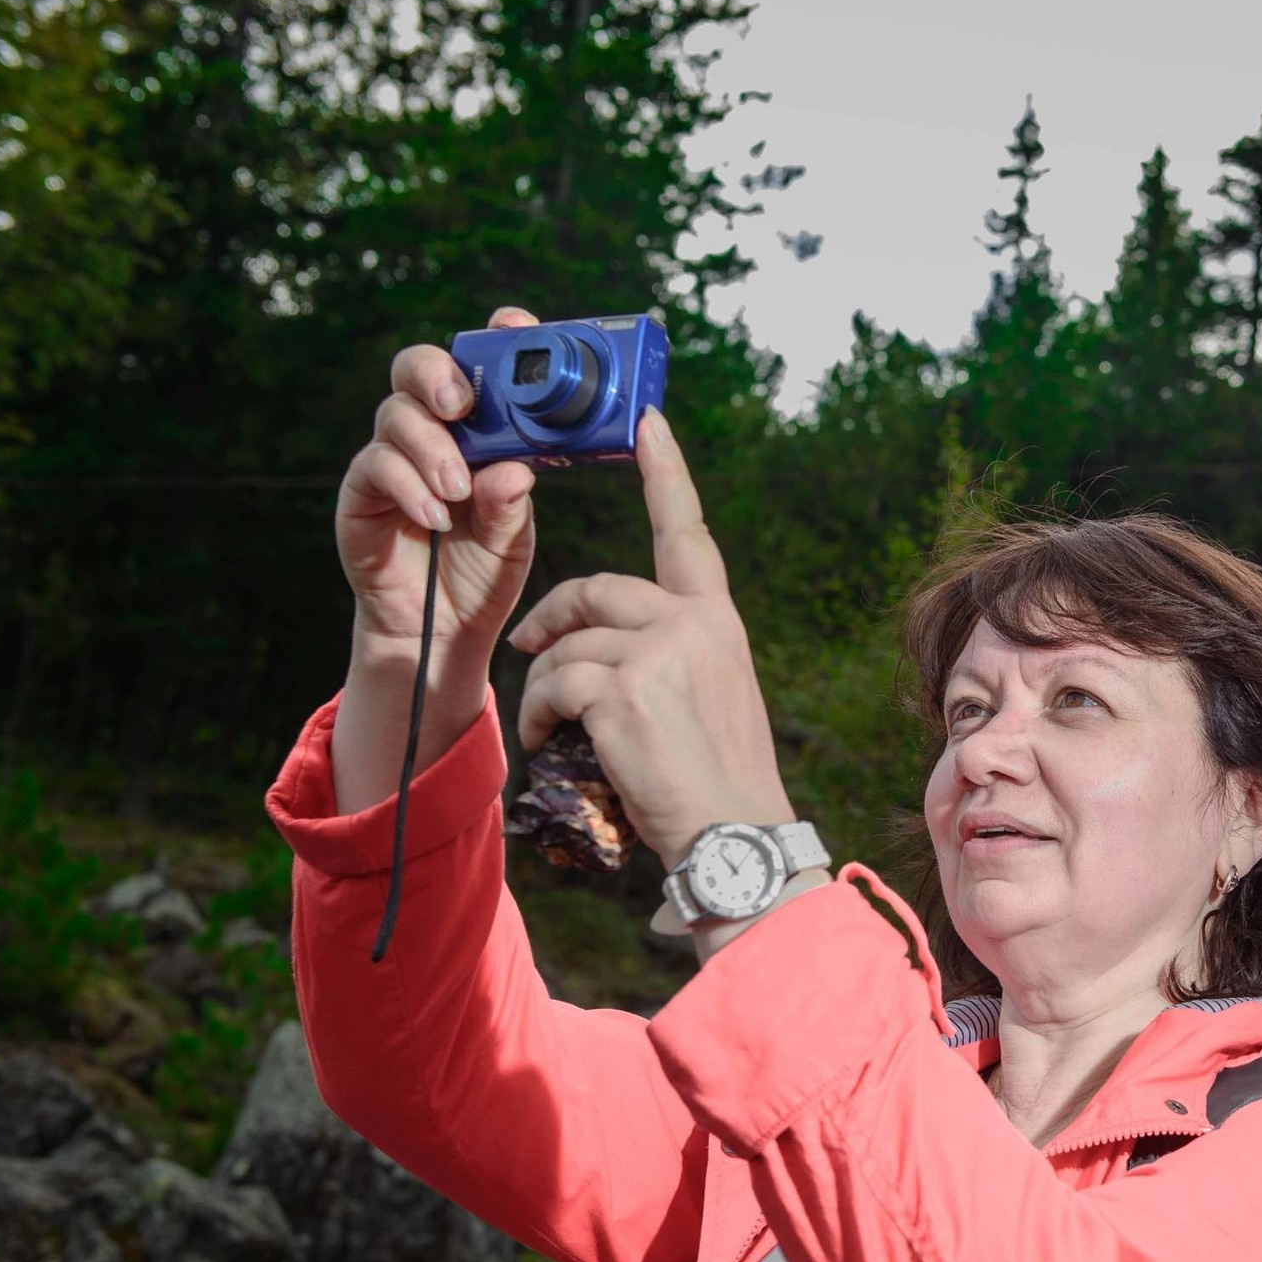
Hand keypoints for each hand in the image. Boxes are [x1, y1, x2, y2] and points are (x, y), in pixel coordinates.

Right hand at [337, 305, 540, 659]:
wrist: (443, 631)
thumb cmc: (482, 572)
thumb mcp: (512, 538)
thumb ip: (511, 502)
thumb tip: (513, 469)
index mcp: (480, 430)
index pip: (480, 367)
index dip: (494, 337)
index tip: (513, 326)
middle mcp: (433, 431)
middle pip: (418, 368)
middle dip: (438, 374)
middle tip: (462, 405)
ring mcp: (393, 457)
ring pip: (396, 415)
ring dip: (430, 448)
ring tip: (456, 492)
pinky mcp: (362, 491)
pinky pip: (376, 466)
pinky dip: (407, 485)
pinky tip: (433, 515)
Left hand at [507, 410, 793, 870]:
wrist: (734, 839)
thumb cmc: (717, 784)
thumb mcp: (710, 701)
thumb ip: (670, 656)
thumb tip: (597, 648)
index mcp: (719, 623)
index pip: (686, 535)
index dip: (665, 475)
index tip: (648, 421)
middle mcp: (695, 624)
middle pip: (597, 589)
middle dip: (552, 619)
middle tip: (528, 652)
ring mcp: (661, 652)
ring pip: (566, 643)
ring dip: (543, 689)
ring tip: (551, 731)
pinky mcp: (624, 688)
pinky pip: (551, 684)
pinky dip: (538, 717)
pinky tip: (550, 745)